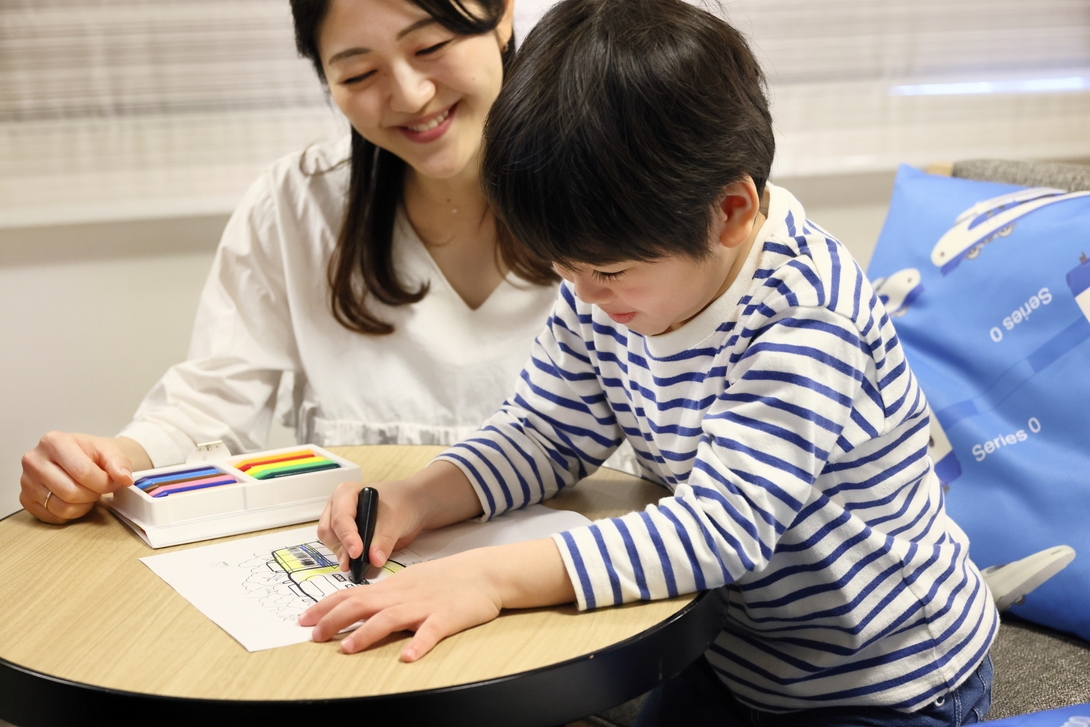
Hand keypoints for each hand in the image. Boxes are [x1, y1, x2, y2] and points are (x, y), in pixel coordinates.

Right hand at [20, 433, 145, 523]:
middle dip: (93, 494)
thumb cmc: (90, 453)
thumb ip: (119, 463)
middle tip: (99, 489)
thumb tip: (124, 478)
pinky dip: (70, 513)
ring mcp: (26, 481)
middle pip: (71, 492)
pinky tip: (75, 500)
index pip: (83, 472)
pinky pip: (52, 516)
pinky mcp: (25, 498)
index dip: (104, 483)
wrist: (78, 456)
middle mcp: (34, 460)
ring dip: (83, 505)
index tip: (114, 483)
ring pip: (62, 507)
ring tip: (88, 493)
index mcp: (53, 441)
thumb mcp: (108, 451)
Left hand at [299, 538, 575, 660]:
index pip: (351, 594)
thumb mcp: (411, 581)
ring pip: (390, 618)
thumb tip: (358, 604)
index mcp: (393, 587)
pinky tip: (407, 657)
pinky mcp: (446, 618)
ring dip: (366, 634)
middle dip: (335, 621)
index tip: (303, 619)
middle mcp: (403, 595)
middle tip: (313, 636)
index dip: (325, 607)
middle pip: (363, 605)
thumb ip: (385, 593)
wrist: (484, 573)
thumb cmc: (447, 579)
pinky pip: (430, 632)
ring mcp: (424, 606)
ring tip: (347, 648)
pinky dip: (418, 644)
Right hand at [316, 460, 484, 571]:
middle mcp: (338, 506)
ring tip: (358, 567)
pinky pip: (340, 551)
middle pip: (329, 530)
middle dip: (341, 548)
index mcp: (347, 493)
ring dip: (343, 555)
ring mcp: (340, 521)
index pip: (341, 516)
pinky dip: (348, 559)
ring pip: (331, 543)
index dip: (348, 536)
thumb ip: (384, 538)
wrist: (418, 505)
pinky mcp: (348, 537)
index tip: (359, 552)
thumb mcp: (398, 519)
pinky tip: (360, 567)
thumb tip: (373, 560)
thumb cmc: (407, 504)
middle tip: (354, 565)